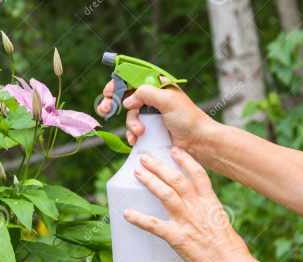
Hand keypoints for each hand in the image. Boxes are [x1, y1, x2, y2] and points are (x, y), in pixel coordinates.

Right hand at [96, 80, 213, 146]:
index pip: (132, 78)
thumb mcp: (167, 101)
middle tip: (104, 110)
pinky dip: (131, 134)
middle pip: (125, 96)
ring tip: (139, 132)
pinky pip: (132, 129)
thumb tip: (126, 101)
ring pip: (129, 115)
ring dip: (130, 124)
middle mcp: (153, 98)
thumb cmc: (188, 119)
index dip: (117, 84)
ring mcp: (150, 114)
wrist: (198, 142)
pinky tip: (135, 140)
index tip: (108, 93)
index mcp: (158, 85)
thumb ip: (145, 94)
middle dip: (113, 103)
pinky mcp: (150, 128)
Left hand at [123, 147, 249, 261]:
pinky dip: (139, 219)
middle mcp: (198, 207)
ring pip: (165, 194)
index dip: (185, 160)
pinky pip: (154, 225)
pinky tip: (127, 213)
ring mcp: (187, 221)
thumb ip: (208, 214)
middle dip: (159, 166)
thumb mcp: (221, 223)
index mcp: (210, 203)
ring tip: (137, 173)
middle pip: (177, 180)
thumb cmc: (230, 249)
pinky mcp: (177, 237)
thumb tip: (198, 214)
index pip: (198, 174)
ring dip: (150, 181)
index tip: (174, 149)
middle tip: (144, 158)